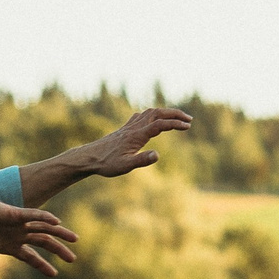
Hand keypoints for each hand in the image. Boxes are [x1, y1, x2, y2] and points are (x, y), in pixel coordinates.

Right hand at [0, 193, 79, 278]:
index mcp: (9, 245)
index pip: (31, 257)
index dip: (42, 265)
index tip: (54, 274)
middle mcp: (17, 234)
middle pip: (43, 242)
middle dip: (59, 250)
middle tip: (73, 260)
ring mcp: (17, 224)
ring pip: (44, 228)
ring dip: (60, 233)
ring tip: (75, 239)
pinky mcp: (13, 213)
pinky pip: (32, 215)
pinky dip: (44, 217)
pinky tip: (57, 221)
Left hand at [69, 107, 193, 178]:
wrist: (89, 157)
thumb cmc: (107, 163)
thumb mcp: (125, 166)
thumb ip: (141, 160)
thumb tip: (157, 155)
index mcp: (137, 135)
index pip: (160, 125)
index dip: (175, 124)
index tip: (187, 127)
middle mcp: (134, 127)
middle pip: (158, 113)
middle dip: (175, 114)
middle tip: (189, 120)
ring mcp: (129, 126)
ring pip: (150, 112)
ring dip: (165, 112)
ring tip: (177, 118)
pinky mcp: (125, 129)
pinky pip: (142, 116)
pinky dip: (153, 114)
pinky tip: (154, 119)